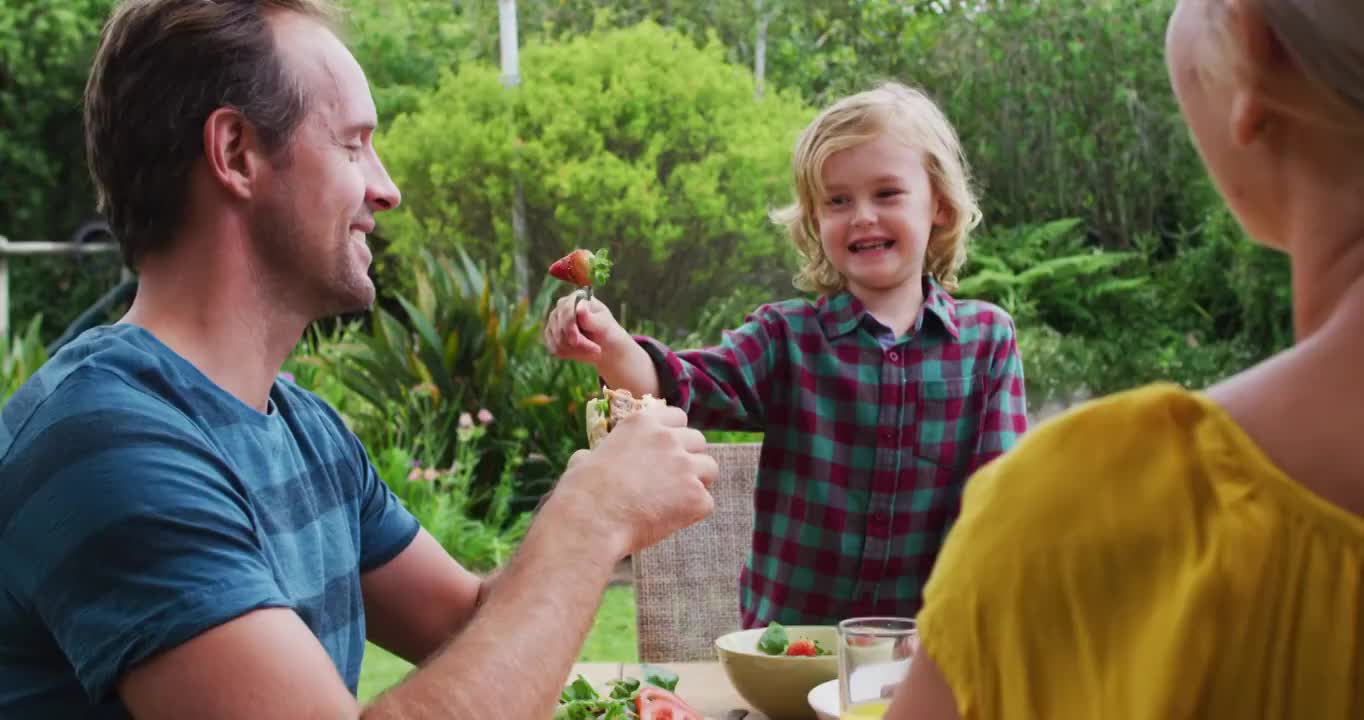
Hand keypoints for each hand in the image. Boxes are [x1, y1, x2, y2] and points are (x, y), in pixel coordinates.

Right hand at [542, 292, 628, 363]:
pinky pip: (554, 349)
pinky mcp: (550, 335)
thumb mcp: (604, 325)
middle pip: (560, 327)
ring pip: (558, 340)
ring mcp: (554, 320)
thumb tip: (579, 308)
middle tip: (596, 350)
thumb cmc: (607, 331)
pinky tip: (581, 353)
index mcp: (577, 297)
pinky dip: (569, 355)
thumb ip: (591, 318)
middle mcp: (562, 306)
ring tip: (592, 351)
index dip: (569, 326)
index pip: (566, 309)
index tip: (577, 341)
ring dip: (576, 351)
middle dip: (578, 343)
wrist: (604, 345)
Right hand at [550, 404, 716, 556]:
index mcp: (642, 422)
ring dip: (698, 483)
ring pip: (710, 468)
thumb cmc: (581, 493)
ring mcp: (685, 466)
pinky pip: (706, 503)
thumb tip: (587, 458)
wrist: (591, 521)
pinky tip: (671, 520)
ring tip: (676, 501)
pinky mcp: (696, 496)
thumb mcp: (585, 458)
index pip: (677, 417)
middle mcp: (668, 438)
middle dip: (689, 459)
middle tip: (672, 480)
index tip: (668, 451)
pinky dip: (693, 513)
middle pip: (698, 441)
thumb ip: (599, 453)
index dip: (674, 436)